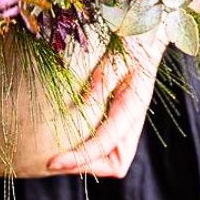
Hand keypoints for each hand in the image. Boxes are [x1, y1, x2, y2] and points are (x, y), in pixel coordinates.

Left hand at [45, 28, 168, 177]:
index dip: (79, 157)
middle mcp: (132, 121)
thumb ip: (102, 81)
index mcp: (133, 107)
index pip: (104, 144)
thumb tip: (82, 105)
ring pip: (110, 158)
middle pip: (114, 164)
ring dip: (86, 162)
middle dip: (85, 166)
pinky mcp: (119, 118)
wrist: (147, 33)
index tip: (52, 162)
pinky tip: (68, 140)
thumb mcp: (117, 57)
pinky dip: (88, 149)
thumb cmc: (132, 41)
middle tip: (54, 162)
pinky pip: (105, 145)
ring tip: (57, 156)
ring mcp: (127, 122)